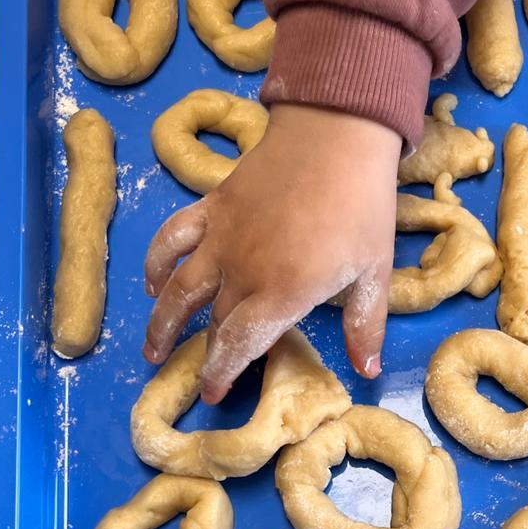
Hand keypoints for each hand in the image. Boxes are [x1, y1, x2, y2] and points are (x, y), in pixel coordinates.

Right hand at [143, 104, 400, 402]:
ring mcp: (222, 238)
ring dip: (162, 323)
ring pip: (179, 290)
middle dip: (205, 354)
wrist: (337, 133)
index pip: (238, 347)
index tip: (212, 395)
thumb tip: (367, 370)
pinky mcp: (212, 208)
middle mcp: (242, 271)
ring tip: (153, 350)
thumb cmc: (362, 206)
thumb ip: (366, 325)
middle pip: (214, 323)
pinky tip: (152, 284)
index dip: (221, 374)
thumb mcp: (375, 271)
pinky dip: (156, 264)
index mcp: (282, 293)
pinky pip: (172, 240)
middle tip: (200, 375)